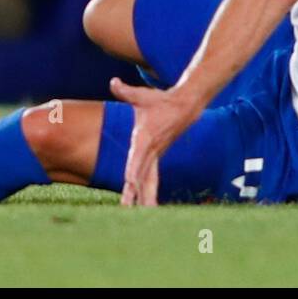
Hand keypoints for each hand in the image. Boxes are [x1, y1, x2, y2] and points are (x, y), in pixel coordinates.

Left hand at [109, 78, 202, 206]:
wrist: (185, 106)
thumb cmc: (161, 101)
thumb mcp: (141, 95)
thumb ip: (125, 91)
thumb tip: (113, 82)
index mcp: (146, 138)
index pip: (138, 156)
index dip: (133, 169)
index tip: (129, 182)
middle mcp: (151, 151)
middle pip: (143, 176)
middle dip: (136, 194)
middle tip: (128, 210)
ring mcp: (155, 156)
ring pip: (149, 182)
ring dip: (143, 199)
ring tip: (135, 216)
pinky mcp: (157, 159)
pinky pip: (151, 179)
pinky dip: (147, 193)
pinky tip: (142, 206)